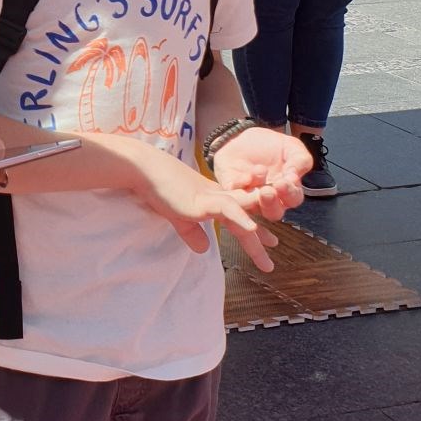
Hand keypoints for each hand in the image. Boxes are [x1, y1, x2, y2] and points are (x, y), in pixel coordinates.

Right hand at [129, 146, 280, 272]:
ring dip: (257, 230)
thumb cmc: (158, 188)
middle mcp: (218, 196)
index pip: (238, 215)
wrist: (145, 171)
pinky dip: (241, 218)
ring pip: (243, 212)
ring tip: (272, 245)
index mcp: (213, 199)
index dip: (254, 230)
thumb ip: (192, 232)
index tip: (269, 241)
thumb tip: (204, 250)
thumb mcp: (178, 216)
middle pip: (245, 215)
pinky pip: (228, 209)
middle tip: (274, 246)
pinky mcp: (204, 199)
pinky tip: (252, 229)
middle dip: (260, 234)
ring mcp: (213, 197)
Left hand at [211, 129, 310, 220]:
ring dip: (255, 196)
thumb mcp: (292, 147)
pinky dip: (240, 185)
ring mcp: (249, 196)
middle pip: (274, 213)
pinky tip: (246, 175)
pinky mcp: (231, 190)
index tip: (287, 180)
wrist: (244, 134)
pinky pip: (233, 195)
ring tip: (259, 174)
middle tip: (268, 191)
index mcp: (287, 190)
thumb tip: (295, 175)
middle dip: (272, 204)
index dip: (290, 192)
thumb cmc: (272, 145)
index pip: (293, 199)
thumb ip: (300, 160)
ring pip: (253, 207)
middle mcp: (269, 198)